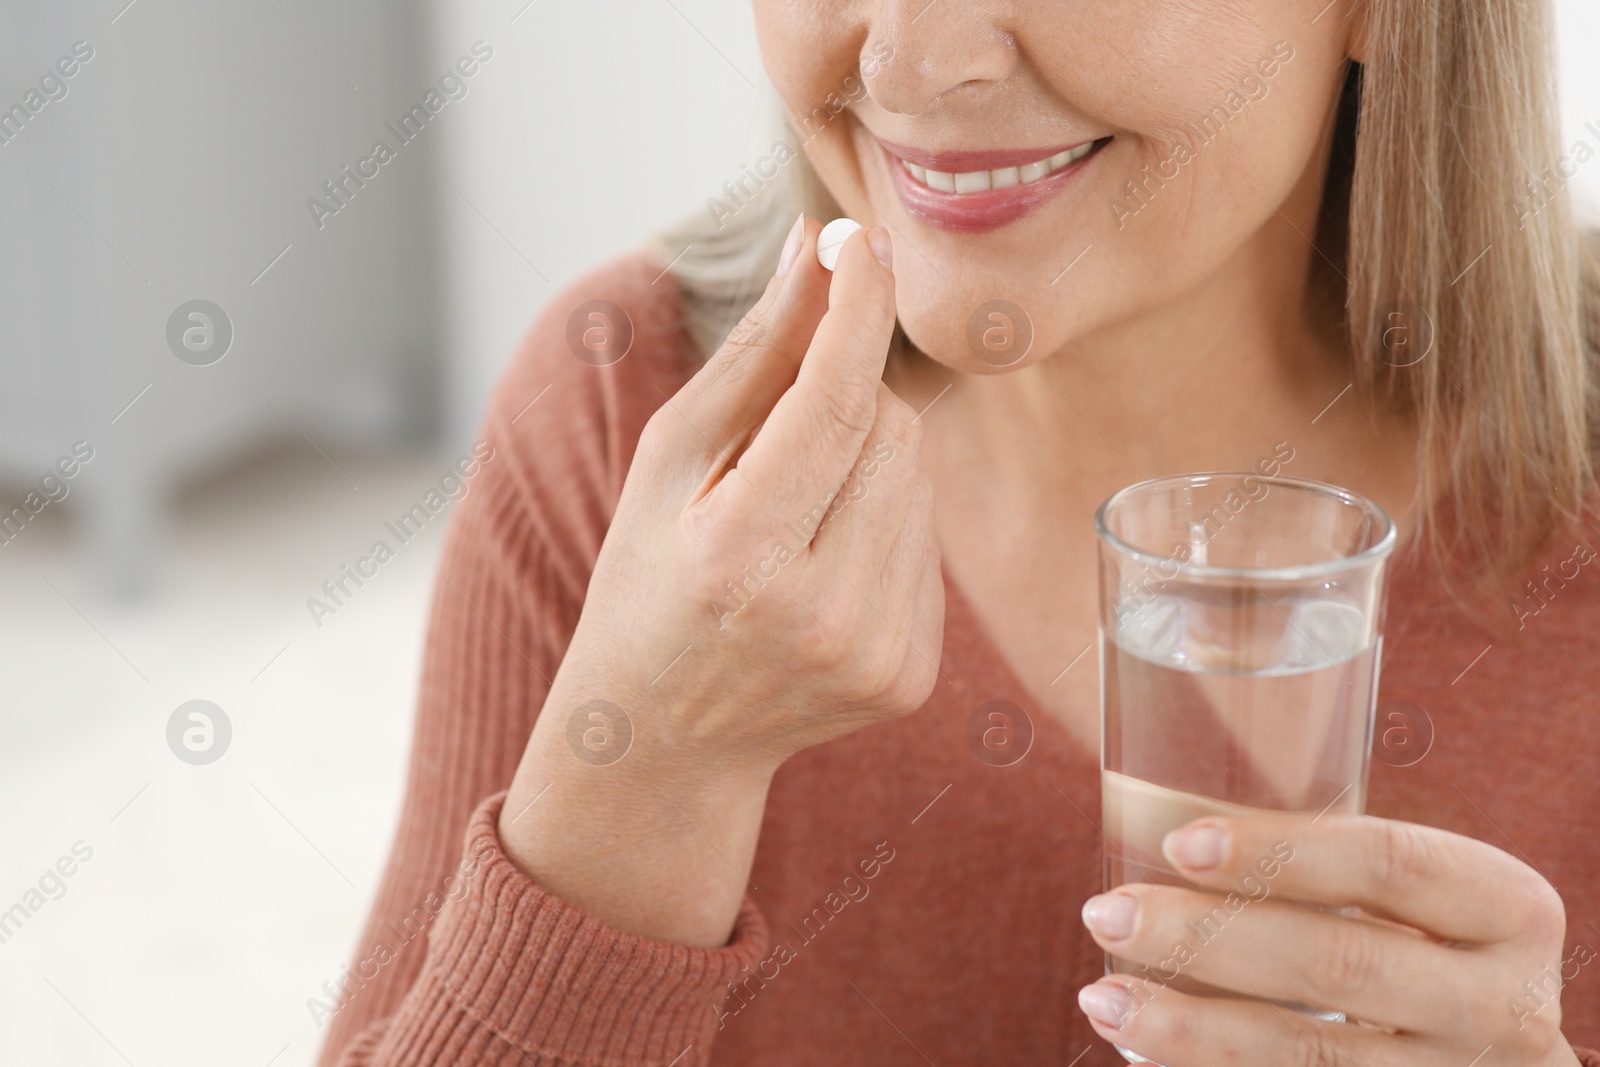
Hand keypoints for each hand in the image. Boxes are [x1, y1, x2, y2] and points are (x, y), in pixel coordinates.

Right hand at [499, 217, 942, 945]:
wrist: (663, 733)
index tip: (865, 243)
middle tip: (784, 432)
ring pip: (921, 480)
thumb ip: (752, 356)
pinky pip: (929, 541)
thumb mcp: (668, 462)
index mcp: (739, 557)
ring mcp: (874, 654)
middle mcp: (820, 614)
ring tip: (795, 512)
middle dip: (852, 396)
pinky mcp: (911, 677)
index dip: (857, 311)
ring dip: (871, 459)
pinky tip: (823, 563)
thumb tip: (819, 244)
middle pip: (893, 433)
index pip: (834, 403)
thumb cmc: (649, 578)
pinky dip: (886, 521)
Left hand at [1077, 813, 1583, 1064]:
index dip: (1282, 850)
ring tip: (1104, 998)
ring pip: (1311, 1057)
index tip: (1178, 843)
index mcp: (1507, 910)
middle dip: (1206, 938)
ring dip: (1190, 1029)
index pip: (1391, 863)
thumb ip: (1331, 869)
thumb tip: (1158, 826)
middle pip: (1341, 962)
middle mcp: (1502, 1005)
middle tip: (1106, 915)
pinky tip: (1147, 1053)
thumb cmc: (1425, 950)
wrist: (1492, 1063)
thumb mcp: (1417, 902)